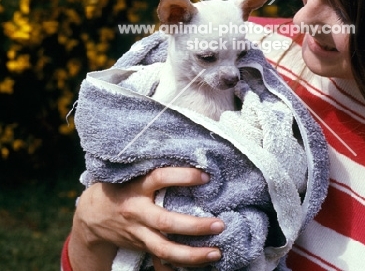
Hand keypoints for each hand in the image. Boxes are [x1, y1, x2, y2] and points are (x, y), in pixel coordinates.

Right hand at [68, 167, 223, 270]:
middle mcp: (137, 212)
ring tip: (216, 252)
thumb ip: (154, 169)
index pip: (160, 178)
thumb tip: (190, 155)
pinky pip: (161, 260)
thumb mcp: (132, 173)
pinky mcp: (141, 246)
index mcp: (137, 187)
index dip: (183, 177)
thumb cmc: (121, 186)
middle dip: (195, 226)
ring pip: (164, 249)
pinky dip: (179, 265)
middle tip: (219, 224)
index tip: (206, 176)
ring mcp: (138, 233)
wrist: (92, 215)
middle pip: (166, 222)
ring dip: (192, 254)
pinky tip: (199, 265)